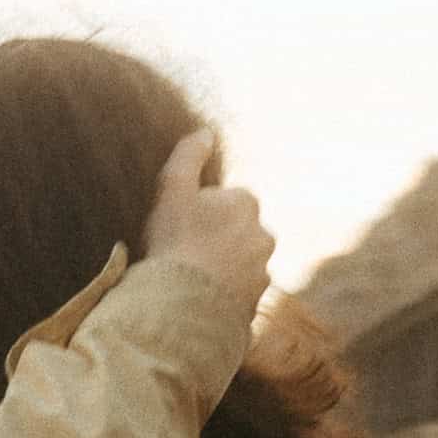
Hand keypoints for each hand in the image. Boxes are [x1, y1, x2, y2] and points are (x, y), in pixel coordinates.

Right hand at [143, 129, 272, 317]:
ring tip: (190, 282)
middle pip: (234, 234)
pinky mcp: (256, 303)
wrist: (184, 305)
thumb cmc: (175, 242)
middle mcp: (263, 236)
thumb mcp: (173, 189)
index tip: (181, 228)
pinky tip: (199, 301)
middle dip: (214, 241)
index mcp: (247, 204)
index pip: (225, 202)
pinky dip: (222, 296)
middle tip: (183, 255)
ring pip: (238, 265)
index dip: (199, 213)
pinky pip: (237, 294)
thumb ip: (188, 156)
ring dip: (219, 270)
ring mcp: (261, 272)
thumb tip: (205, 132)